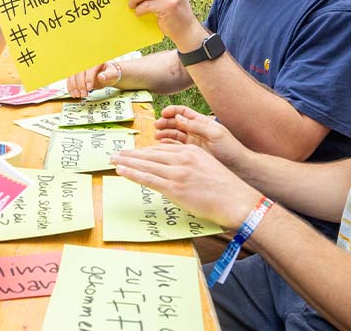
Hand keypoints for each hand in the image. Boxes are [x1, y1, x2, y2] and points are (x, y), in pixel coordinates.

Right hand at [65, 62, 119, 98]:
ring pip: (72, 75)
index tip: (89, 88)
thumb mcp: (113, 74)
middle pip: (79, 72)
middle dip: (80, 85)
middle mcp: (87, 63)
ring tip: (78, 95)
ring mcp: (81, 68)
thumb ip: (108, 75)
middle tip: (84, 94)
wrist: (107, 74)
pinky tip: (73, 93)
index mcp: (96, 62)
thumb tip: (101, 76)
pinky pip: (70, 79)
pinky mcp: (77, 74)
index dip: (88, 79)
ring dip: (73, 86)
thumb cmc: (110, 73)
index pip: (89, 69)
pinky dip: (70, 87)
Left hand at [110, 143, 260, 229]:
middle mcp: (182, 158)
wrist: (237, 201)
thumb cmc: (225, 188)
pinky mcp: (175, 188)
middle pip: (149, 154)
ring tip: (113, 160)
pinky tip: (121, 170)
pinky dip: (132, 173)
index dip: (143, 151)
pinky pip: (148, 179)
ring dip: (126, 162)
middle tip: (115, 153)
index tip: (132, 152)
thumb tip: (174, 167)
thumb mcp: (206, 166)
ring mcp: (177, 173)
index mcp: (190, 151)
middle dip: (130, 154)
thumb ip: (190, 162)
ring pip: (146, 165)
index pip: (160, 149)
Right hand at [154, 105, 249, 168]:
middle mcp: (196, 131)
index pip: (184, 112)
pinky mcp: (191, 154)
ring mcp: (193, 143)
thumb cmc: (231, 149)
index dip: (172, 111)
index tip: (163, 113)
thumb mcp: (215, 134)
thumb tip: (178, 117)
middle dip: (165, 123)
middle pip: (176, 123)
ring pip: (174, 135)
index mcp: (203, 123)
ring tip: (157, 137)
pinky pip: (176, 147)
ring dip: (164, 134)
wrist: (239, 168)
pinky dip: (168, 146)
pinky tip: (162, 146)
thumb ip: (197, 126)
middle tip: (156, 126)